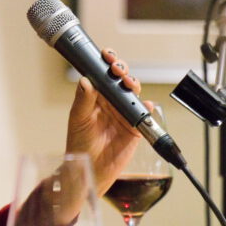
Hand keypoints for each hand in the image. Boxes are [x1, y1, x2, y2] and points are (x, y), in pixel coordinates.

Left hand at [64, 48, 154, 196]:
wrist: (91, 170)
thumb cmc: (79, 145)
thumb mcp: (78, 120)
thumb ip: (83, 100)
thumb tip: (85, 81)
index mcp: (95, 97)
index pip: (102, 73)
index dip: (106, 62)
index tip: (107, 55)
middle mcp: (110, 102)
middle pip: (120, 79)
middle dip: (122, 70)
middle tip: (118, 70)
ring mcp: (124, 113)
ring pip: (133, 92)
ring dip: (133, 84)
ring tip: (129, 84)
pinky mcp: (135, 126)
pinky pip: (145, 114)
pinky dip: (147, 108)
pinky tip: (145, 106)